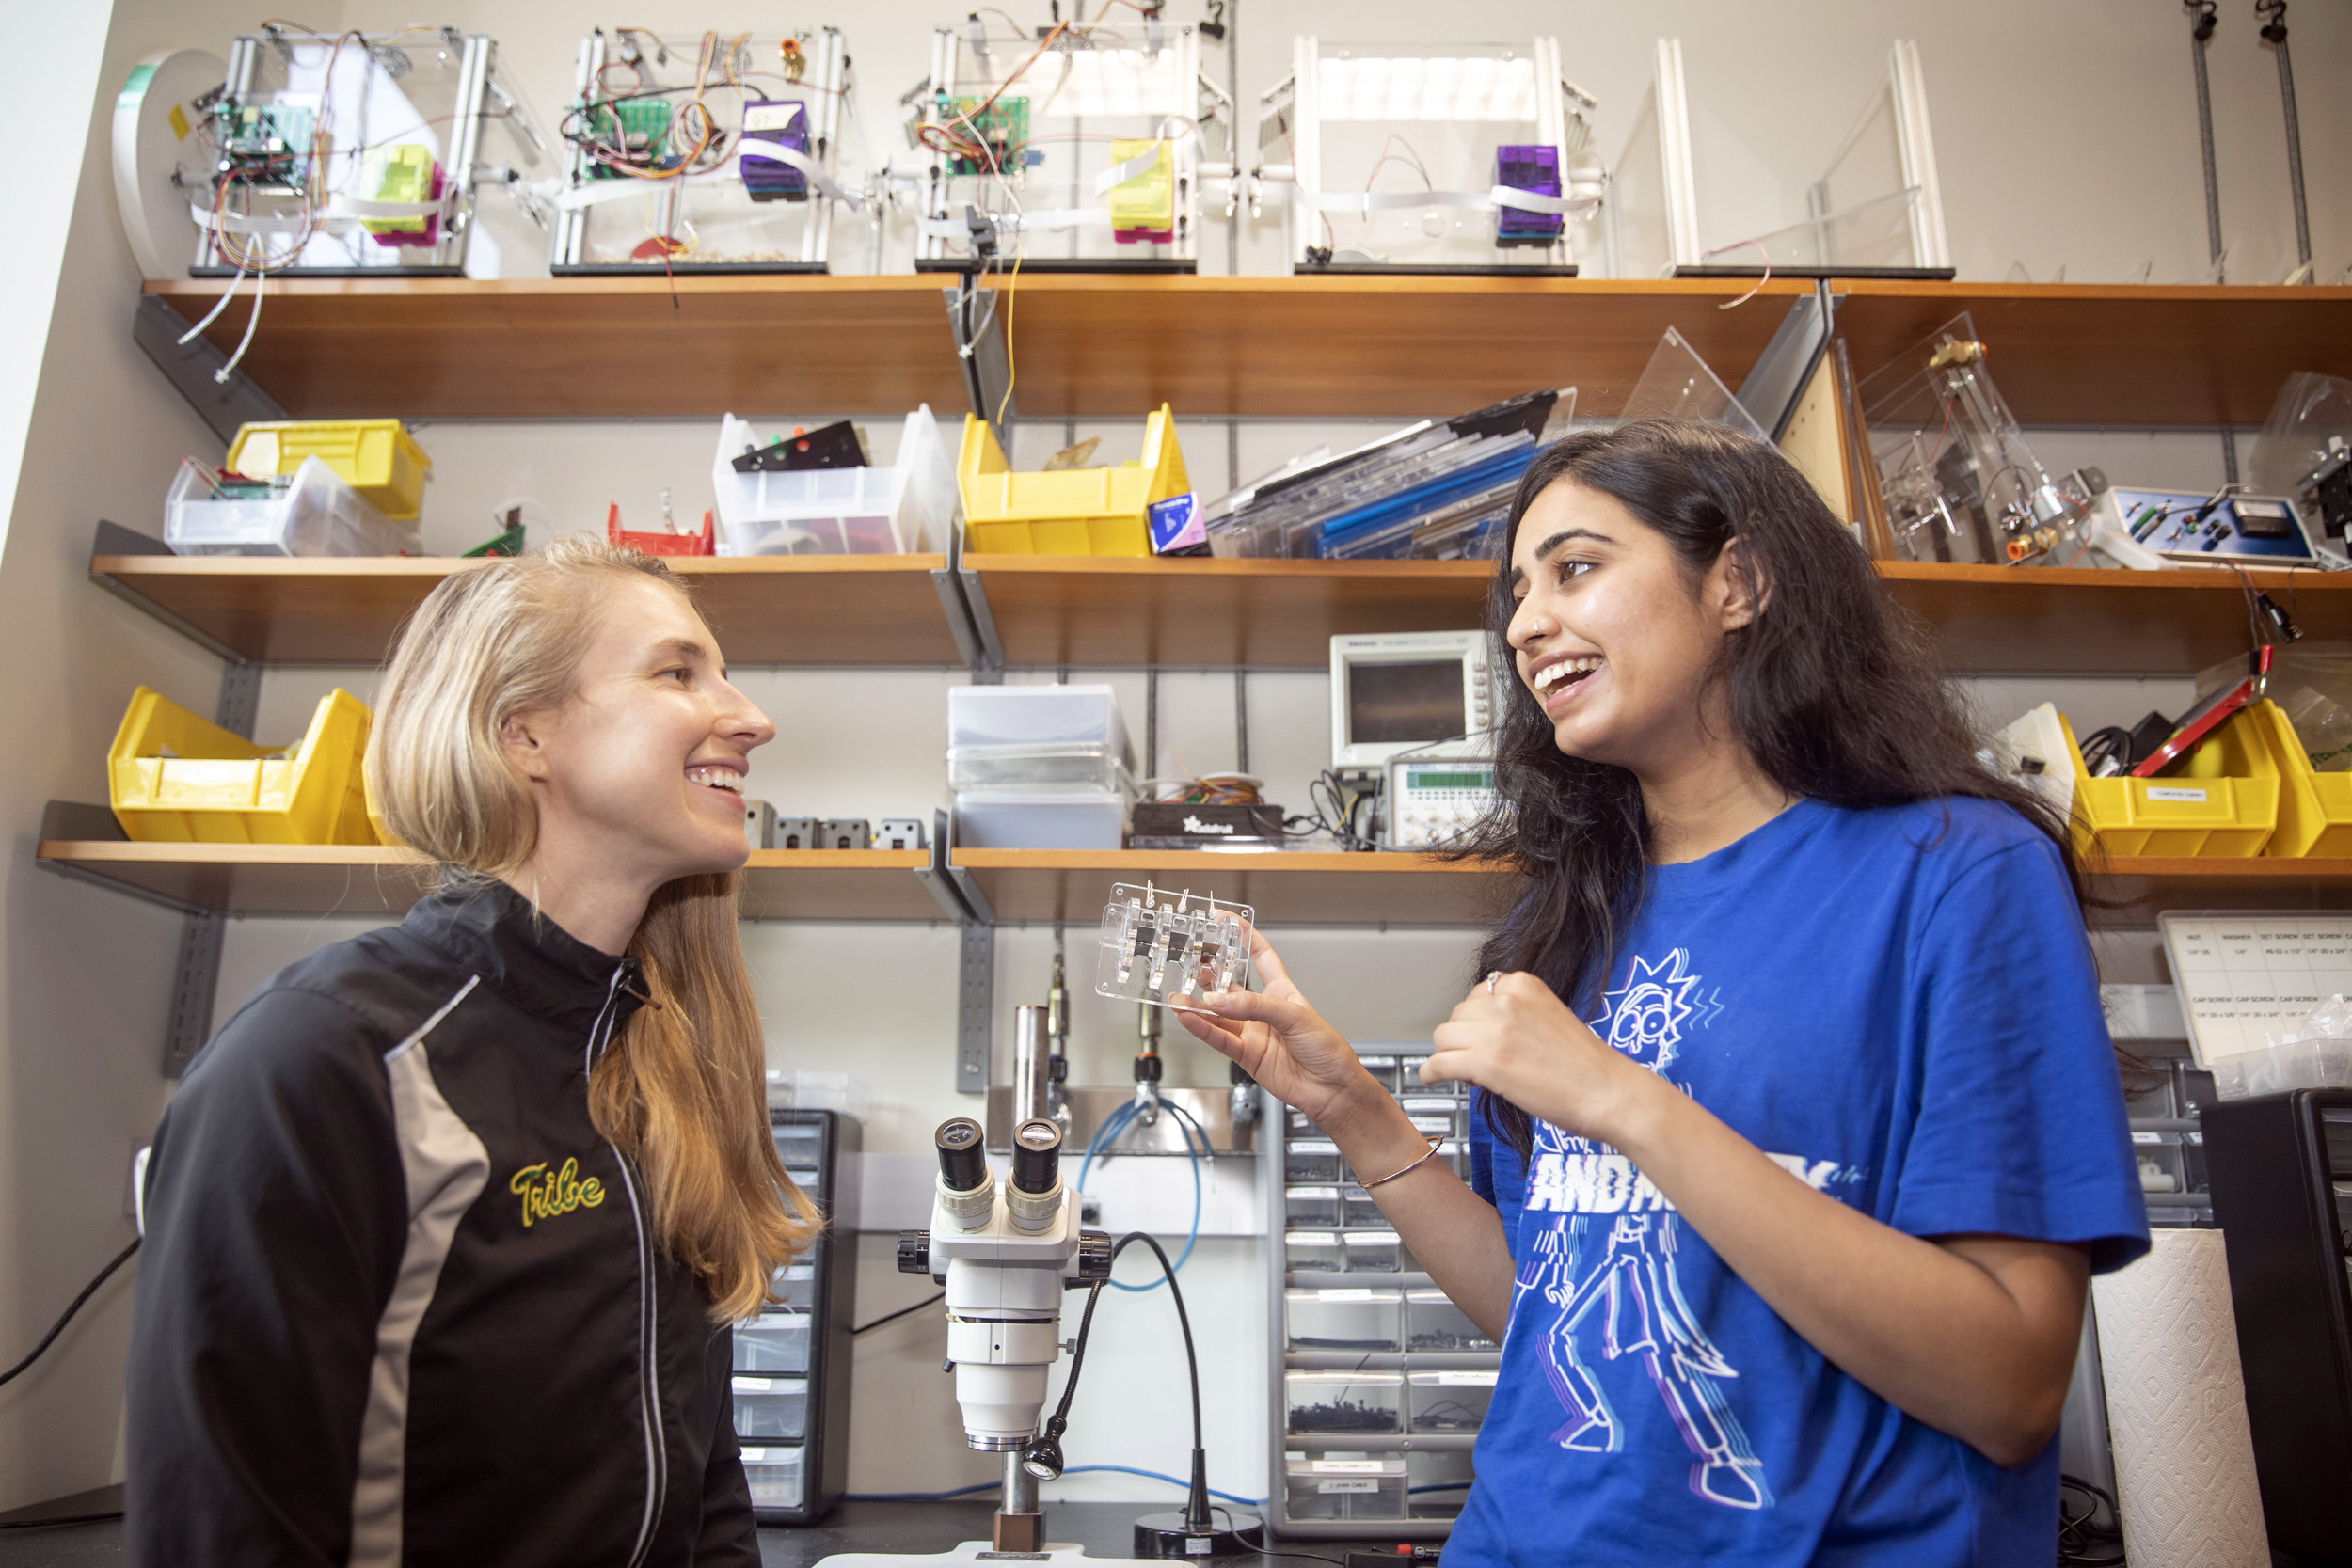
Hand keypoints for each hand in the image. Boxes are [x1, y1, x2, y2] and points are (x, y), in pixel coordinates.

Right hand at [1173, 922, 1383, 1131]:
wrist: (1332, 1089)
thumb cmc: (1328, 1050)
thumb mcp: (1296, 1016)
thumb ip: (1255, 1006)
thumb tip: (1220, 1000)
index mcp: (1282, 992)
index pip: (1262, 957)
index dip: (1245, 936)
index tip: (1226, 920)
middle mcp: (1264, 1010)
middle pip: (1231, 985)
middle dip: (1210, 972)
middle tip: (1190, 960)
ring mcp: (1253, 1033)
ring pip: (1219, 1015)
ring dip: (1198, 1006)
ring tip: (1178, 996)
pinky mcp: (1246, 1055)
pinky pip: (1219, 1038)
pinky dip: (1202, 1028)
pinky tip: (1189, 1018)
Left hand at [1423, 972, 1661, 1145]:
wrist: (1610, 1093)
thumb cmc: (1588, 1066)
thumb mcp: (1550, 1017)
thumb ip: (1516, 1014)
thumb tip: (1482, 1029)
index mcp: (1524, 984)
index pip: (1477, 995)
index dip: (1479, 1022)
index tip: (1487, 1038)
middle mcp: (1506, 1000)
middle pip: (1457, 1015)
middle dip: (1464, 1038)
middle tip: (1481, 1060)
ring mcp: (1495, 1030)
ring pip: (1443, 1037)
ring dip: (1450, 1055)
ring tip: (1467, 1072)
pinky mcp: (1486, 1063)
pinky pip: (1438, 1063)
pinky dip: (1431, 1073)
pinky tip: (1433, 1078)